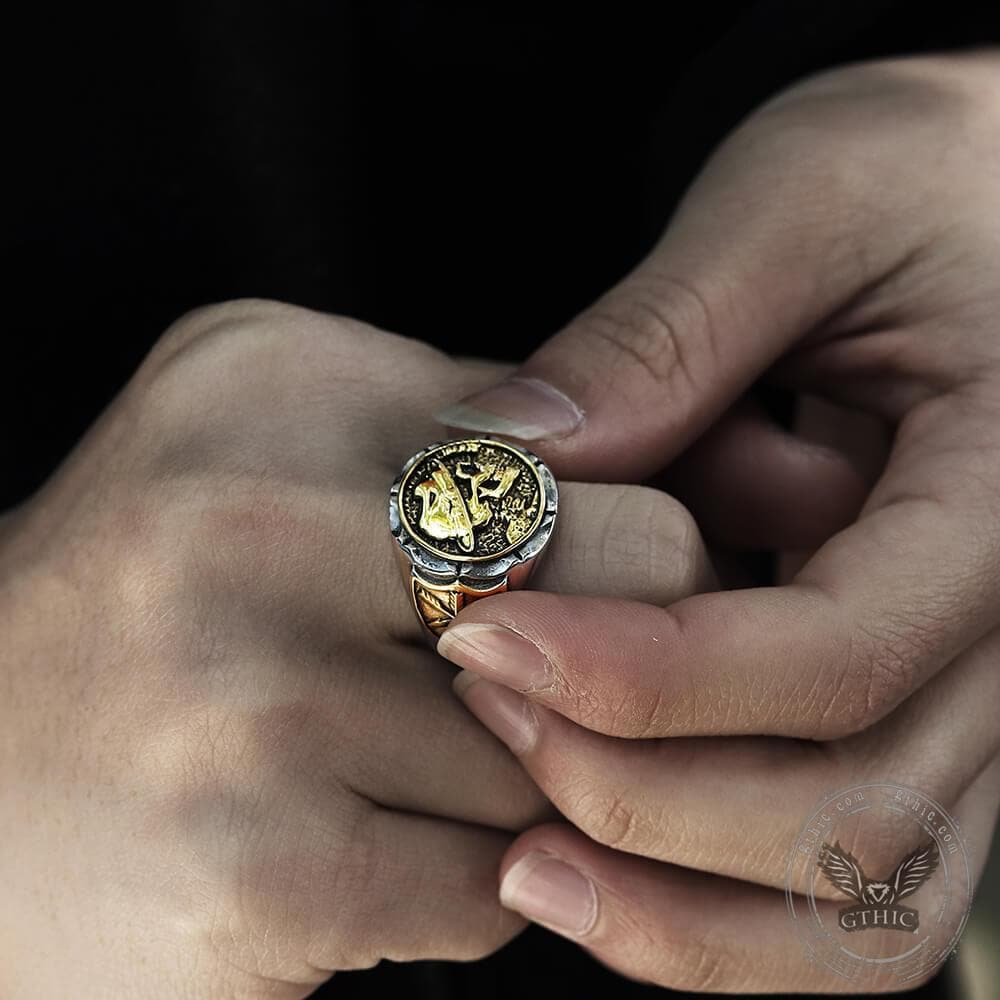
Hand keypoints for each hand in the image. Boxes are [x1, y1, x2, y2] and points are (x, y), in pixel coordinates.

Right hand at [0, 300, 714, 996]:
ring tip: (394, 774)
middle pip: (629, 571)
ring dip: (516, 784)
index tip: (582, 593)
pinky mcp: (265, 869)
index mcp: (277, 382)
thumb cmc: (154, 617)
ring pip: (564, 753)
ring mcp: (256, 696)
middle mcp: (255, 516)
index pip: (590, 452)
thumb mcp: (263, 450)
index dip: (616, 540)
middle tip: (548, 690)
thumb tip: (621, 474)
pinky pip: (493, 879)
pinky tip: (361, 850)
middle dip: (615, 652)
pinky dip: (457, 880)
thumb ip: (439, 440)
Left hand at [436, 50, 999, 990]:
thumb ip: (666, 334)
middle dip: (638, 796)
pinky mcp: (919, 713)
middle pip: (849, 811)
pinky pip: (849, 878)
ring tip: (517, 860)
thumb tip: (509, 461)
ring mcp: (977, 695)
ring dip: (680, 908)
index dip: (648, 678)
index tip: (485, 634)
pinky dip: (721, 909)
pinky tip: (587, 852)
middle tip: (479, 705)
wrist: (988, 201)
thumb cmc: (923, 179)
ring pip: (863, 892)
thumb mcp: (802, 202)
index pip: (837, 657)